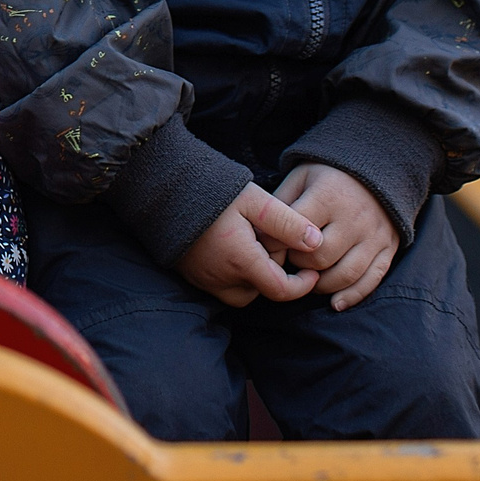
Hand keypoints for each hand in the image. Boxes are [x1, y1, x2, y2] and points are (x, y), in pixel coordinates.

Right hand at [176, 181, 325, 307]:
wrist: (163, 187)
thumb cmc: (212, 191)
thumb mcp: (256, 201)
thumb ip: (288, 223)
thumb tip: (316, 243)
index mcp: (241, 261)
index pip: (281, 290)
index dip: (302, 285)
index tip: (311, 271)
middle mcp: (221, 278)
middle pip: (260, 292)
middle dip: (273, 275)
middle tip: (271, 242)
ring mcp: (203, 278)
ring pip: (240, 293)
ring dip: (253, 278)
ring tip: (252, 244)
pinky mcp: (190, 274)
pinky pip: (219, 286)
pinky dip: (232, 275)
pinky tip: (232, 246)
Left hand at [275, 163, 399, 311]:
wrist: (379, 167)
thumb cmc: (329, 176)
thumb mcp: (301, 178)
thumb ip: (281, 204)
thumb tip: (261, 237)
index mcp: (328, 196)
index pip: (295, 232)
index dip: (276, 245)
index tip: (267, 248)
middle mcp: (354, 217)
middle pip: (319, 258)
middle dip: (299, 265)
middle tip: (291, 261)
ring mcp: (374, 235)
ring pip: (344, 274)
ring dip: (321, 285)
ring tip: (308, 280)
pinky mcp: (388, 248)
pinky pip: (370, 280)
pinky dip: (351, 296)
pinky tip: (334, 302)